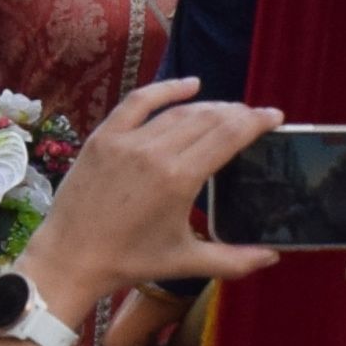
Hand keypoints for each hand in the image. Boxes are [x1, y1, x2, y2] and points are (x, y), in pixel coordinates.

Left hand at [7, 75, 273, 327]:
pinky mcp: (104, 137)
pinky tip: (189, 83)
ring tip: (228, 109)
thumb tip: (273, 257)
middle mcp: (156, 152)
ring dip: (209, 106)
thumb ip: (234, 259)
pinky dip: (165, 88)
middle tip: (254, 116)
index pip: (229, 135)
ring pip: (178, 111)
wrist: (71, 258)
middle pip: (208, 118)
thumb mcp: (186, 262)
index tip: (275, 116)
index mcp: (180, 179)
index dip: (256, 121)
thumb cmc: (129, 262)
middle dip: (237, 113)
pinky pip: (139, 102)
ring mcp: (127, 140)